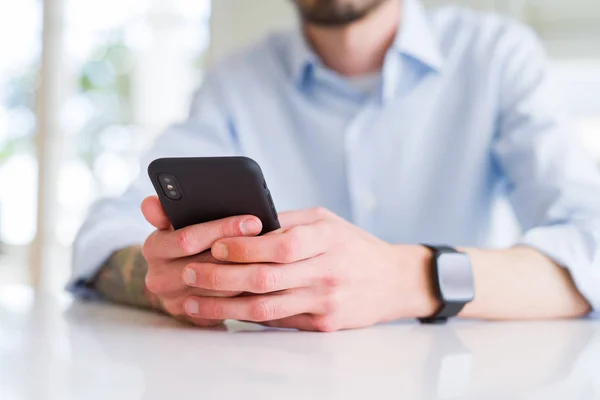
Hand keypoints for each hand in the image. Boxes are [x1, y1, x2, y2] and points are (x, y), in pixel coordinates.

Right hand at [140, 196, 262, 326]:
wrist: (174, 280)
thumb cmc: (182, 243)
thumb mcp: (172, 223)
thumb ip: (165, 211)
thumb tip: (150, 203)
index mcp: (154, 248)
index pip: (188, 239)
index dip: (222, 229)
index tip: (252, 221)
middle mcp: (158, 277)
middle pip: (207, 263)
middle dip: (241, 248)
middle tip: (270, 238)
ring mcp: (174, 300)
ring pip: (219, 287)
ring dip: (246, 271)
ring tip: (272, 256)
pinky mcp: (191, 316)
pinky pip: (223, 304)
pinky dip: (244, 289)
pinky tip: (262, 275)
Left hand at [180, 207, 437, 330]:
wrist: (394, 281)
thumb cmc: (353, 245)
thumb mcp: (327, 221)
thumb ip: (289, 222)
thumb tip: (243, 223)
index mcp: (328, 239)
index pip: (282, 245)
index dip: (246, 247)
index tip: (215, 245)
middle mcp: (328, 272)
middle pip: (267, 279)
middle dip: (222, 277)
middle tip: (190, 271)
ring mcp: (326, 302)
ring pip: (266, 308)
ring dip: (224, 305)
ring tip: (193, 300)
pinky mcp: (323, 324)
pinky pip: (278, 322)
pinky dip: (246, 317)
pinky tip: (222, 312)